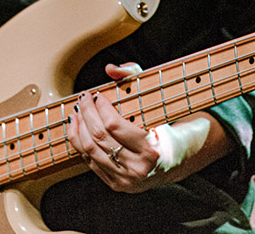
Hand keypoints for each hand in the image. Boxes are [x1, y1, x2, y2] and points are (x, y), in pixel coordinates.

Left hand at [66, 62, 158, 192]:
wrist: (177, 160)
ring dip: (79, 128)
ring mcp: (125, 180)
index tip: (98, 94)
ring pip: (90, 150)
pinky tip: (78, 128)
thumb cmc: (165, 124)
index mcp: (150, 150)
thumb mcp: (155, 96)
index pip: (113, 125)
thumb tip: (110, 69)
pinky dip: (80, 143)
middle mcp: (137, 169)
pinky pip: (90, 162)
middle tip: (83, 97)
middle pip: (99, 137)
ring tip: (78, 111)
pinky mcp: (116, 184)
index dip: (100, 106)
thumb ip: (132, 75)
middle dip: (86, 112)